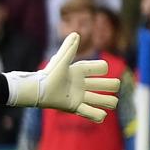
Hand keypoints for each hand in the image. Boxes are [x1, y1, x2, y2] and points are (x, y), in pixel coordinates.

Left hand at [4, 33, 120, 121]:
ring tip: (109, 104)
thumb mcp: (61, 61)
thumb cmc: (48, 75)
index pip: (102, 68)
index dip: (103, 68)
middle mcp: (82, 84)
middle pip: (108, 85)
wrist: (37, 91)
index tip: (98, 70)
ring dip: (109, 102)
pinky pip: (91, 114)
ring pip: (104, 100)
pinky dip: (98, 116)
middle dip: (112, 85)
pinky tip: (100, 115)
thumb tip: (76, 33)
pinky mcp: (75, 107)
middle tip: (105, 88)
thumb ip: (68, 48)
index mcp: (81, 71)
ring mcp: (80, 96)